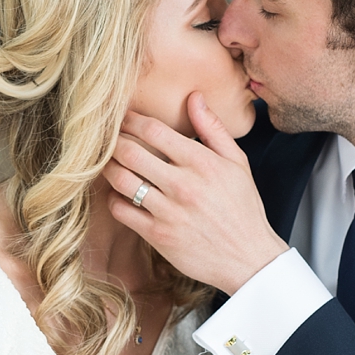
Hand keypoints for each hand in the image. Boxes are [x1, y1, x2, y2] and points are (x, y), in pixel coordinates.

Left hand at [107, 93, 287, 295]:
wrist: (248, 258)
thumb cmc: (242, 208)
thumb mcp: (237, 163)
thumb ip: (213, 129)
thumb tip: (195, 96)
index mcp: (203, 163)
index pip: (154, 130)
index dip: (131, 120)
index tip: (122, 118)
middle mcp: (183, 185)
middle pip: (130, 152)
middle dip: (112, 141)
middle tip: (106, 139)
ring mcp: (169, 211)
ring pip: (121, 180)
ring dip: (108, 168)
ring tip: (108, 163)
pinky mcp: (158, 235)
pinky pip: (122, 211)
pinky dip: (114, 199)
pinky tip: (119, 194)